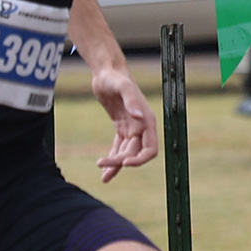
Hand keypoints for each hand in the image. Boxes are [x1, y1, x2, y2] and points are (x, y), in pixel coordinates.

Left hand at [90, 66, 157, 182]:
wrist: (107, 73)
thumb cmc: (116, 78)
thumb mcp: (123, 87)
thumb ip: (132, 101)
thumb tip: (140, 117)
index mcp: (147, 122)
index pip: (150, 149)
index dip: (140, 159)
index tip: (125, 163)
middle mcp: (142, 127)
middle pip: (134, 153)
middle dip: (120, 161)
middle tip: (101, 164)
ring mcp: (132, 128)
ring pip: (126, 153)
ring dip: (116, 165)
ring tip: (103, 177)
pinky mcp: (121, 127)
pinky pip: (119, 147)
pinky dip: (113, 157)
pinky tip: (104, 169)